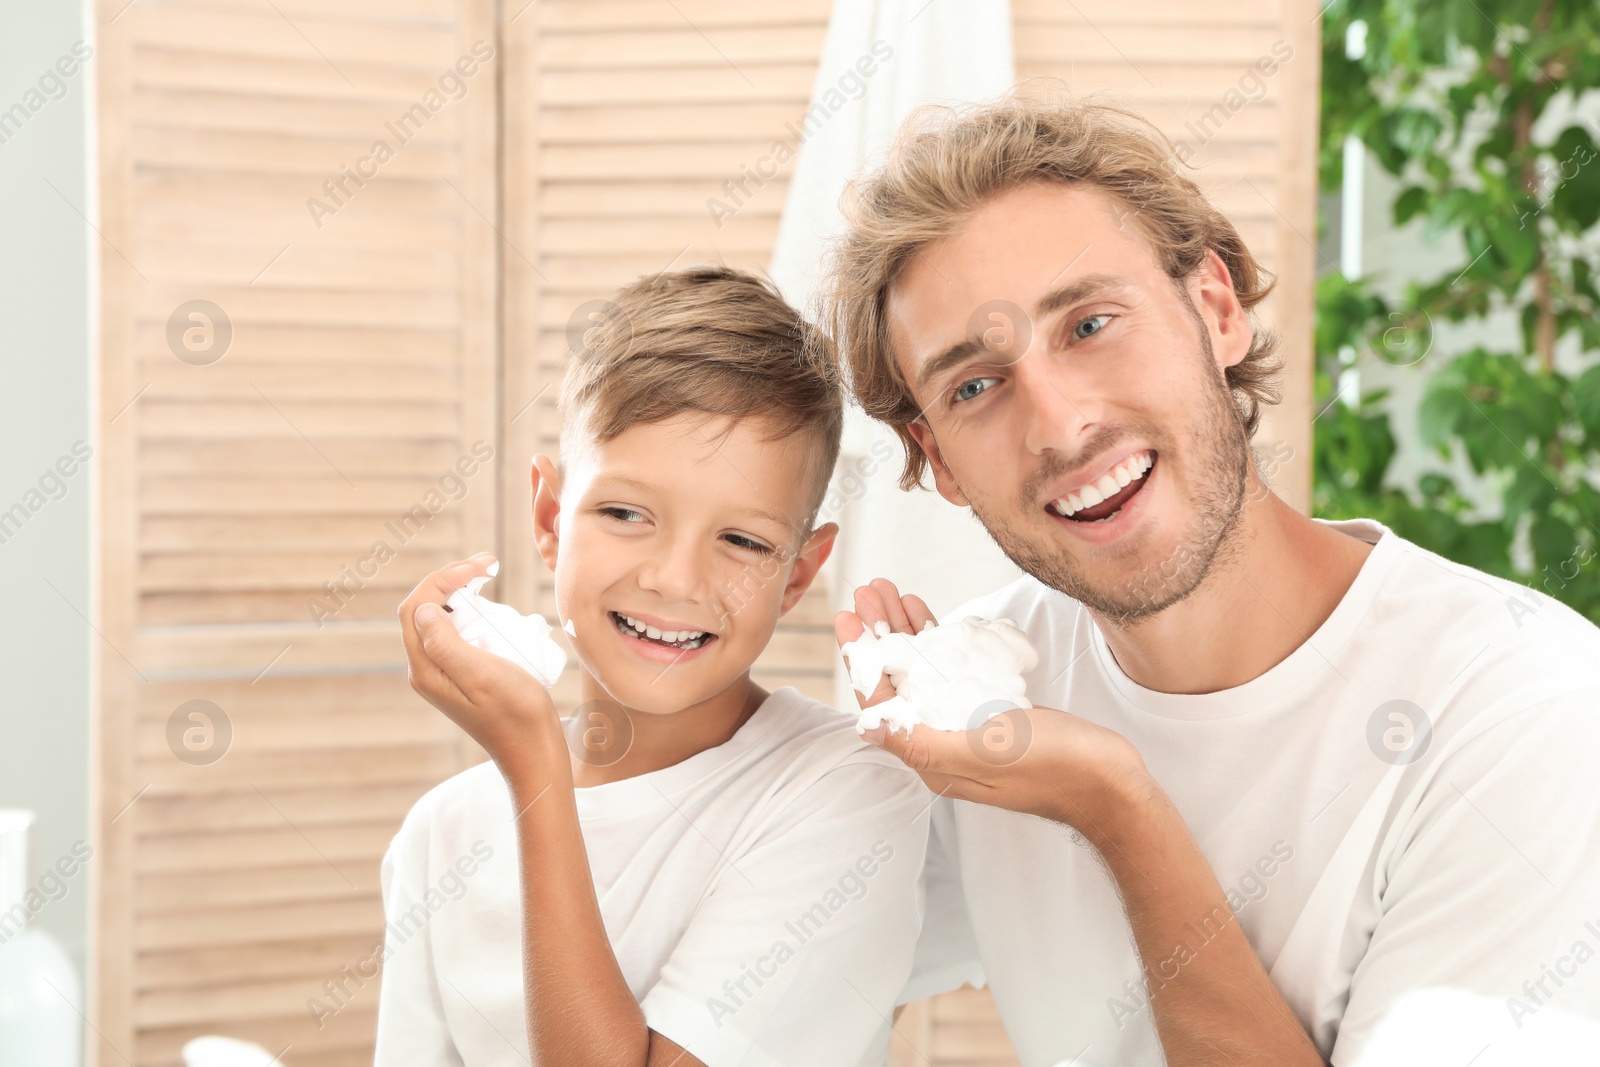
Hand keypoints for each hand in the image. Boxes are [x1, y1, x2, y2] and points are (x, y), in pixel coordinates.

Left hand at [399, 554, 563, 773]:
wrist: (533, 749)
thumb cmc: (515, 714)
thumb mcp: (482, 676)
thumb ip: (446, 644)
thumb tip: (422, 609)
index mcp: (426, 670)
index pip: (416, 609)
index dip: (442, 580)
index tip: (478, 568)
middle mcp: (428, 670)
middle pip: (425, 610)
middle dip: (451, 579)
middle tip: (488, 563)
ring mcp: (443, 673)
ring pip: (440, 618)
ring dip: (460, 591)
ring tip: (489, 574)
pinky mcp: (461, 674)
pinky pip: (456, 632)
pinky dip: (471, 611)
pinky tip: (492, 606)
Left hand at [835, 578, 1155, 837]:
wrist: (1110, 782)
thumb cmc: (1054, 769)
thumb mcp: (986, 752)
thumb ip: (925, 741)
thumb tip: (867, 728)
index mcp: (932, 759)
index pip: (882, 702)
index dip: (862, 658)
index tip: (849, 618)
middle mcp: (941, 742)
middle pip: (898, 680)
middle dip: (880, 633)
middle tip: (868, 591)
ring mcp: (965, 725)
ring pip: (923, 670)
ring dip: (905, 630)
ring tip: (889, 591)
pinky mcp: (990, 710)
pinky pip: (952, 670)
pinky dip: (938, 639)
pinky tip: (927, 613)